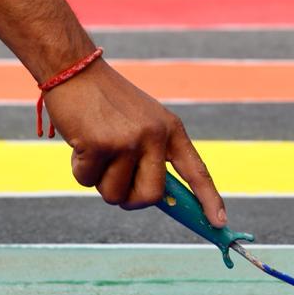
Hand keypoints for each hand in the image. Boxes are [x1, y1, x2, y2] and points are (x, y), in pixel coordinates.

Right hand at [41, 59, 226, 224]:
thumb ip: (153, 155)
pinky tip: (80, 142)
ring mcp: (128, 141)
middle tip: (116, 182)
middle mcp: (155, 136)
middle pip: (150, 196)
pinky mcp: (99, 145)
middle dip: (130, 200)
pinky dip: (79, 169)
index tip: (219, 224)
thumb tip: (156, 198)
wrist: (75, 70)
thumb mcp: (143, 122)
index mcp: (171, 130)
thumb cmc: (108, 102)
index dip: (209, 200)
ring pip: (114, 193)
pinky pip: (87, 180)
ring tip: (96, 149)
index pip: (197, 171)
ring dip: (100, 181)